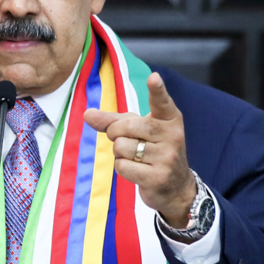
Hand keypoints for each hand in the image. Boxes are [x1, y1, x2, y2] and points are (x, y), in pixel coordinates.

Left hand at [83, 72, 196, 227]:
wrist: (176, 186)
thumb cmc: (152, 149)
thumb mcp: (137, 130)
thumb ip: (112, 120)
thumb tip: (87, 114)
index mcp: (170, 119)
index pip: (161, 101)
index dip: (157, 89)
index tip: (153, 77)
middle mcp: (173, 135)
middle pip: (126, 126)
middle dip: (115, 133)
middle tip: (124, 139)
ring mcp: (167, 157)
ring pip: (121, 147)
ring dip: (119, 153)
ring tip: (135, 157)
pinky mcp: (158, 177)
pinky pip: (122, 166)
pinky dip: (121, 167)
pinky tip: (136, 170)